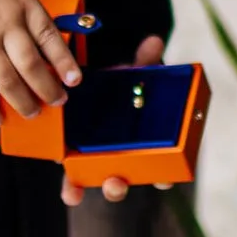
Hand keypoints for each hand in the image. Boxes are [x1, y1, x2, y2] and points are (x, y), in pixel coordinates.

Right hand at [0, 0, 79, 126]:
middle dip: (46, 88)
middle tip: (57, 101)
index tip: (75, 79)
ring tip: (32, 113)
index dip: (64, 61)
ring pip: (7, 80)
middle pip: (30, 65)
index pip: (49, 37)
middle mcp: (5, 27)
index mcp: (21, 5)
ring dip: (22, 101)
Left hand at [61, 36, 172, 206]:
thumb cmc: (119, 89)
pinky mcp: (78, 161)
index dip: (164, 176)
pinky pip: (77, 180)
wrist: (92, 90)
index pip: (159, 165)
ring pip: (104, 182)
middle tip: (117, 182)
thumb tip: (153, 42)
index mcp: (143, 142)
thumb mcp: (131, 75)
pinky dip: (75, 189)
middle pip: (126, 179)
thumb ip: (143, 63)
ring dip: (100, 189)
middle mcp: (124, 158)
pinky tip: (72, 194)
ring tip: (93, 188)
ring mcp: (100, 162)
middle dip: (120, 185)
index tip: (165, 180)